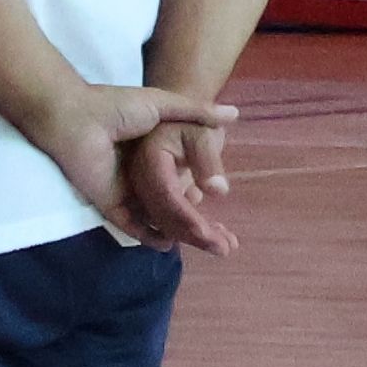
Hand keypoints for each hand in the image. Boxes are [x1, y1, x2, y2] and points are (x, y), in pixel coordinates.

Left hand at [11, 76, 237, 235]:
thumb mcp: (164, 105)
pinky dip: (147, 236)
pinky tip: (168, 243)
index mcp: (153, 154)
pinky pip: (130, 224)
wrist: (76, 116)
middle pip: (171, 203)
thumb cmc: (115, 106)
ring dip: (178, 231)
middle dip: (195, 220)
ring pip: (155, 217)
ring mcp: (124, 190)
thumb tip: (235, 114)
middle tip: (220, 235)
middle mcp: (140, 175)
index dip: (201, 189)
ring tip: (205, 242)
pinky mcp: (108, 202)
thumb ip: (197, 112)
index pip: (182, 178)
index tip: (220, 199)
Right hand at [128, 112, 237, 249]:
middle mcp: (139, 179)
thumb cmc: (193, 122)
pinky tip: (213, 233)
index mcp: (148, 161)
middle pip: (163, 215)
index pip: (167, 197)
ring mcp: (143, 189)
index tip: (211, 237)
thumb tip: (218, 191)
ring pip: (165, 220)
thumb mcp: (204, 133)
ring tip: (227, 244)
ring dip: (194, 235)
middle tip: (226, 249)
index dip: (188, 220)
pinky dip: (190, 227)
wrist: (178, 117)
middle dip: (194, 235)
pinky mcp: (154, 196)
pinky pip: (168, 216)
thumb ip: (209, 159)